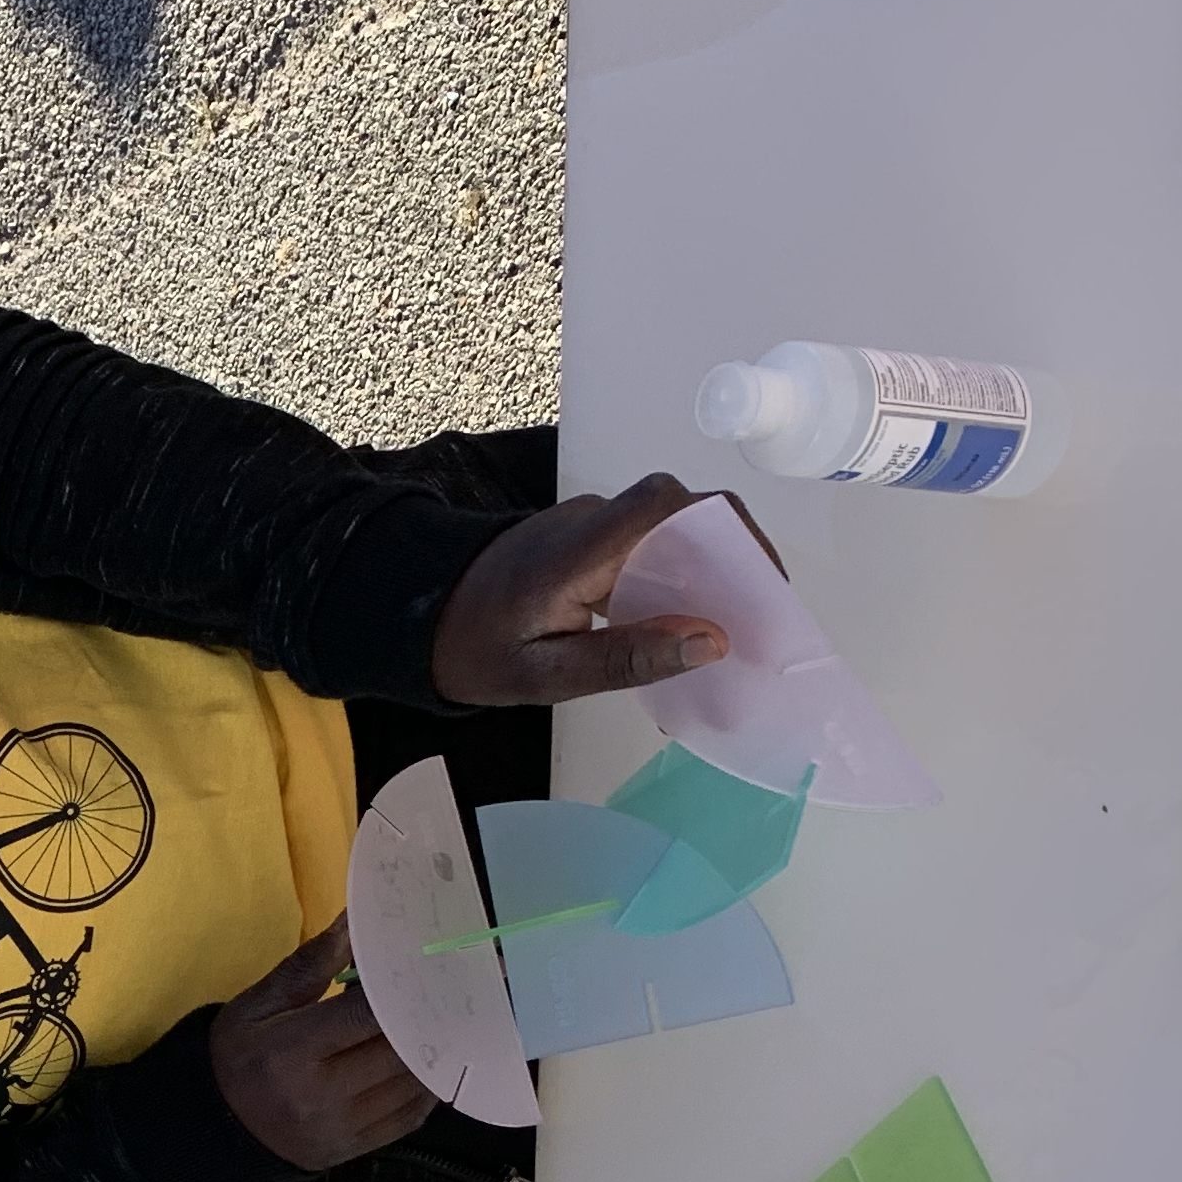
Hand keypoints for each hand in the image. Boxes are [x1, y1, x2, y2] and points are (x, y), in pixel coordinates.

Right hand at [209, 916, 434, 1170]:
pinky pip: (410, 1117)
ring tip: (447, 1019)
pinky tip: (431, 1063)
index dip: (405, 988)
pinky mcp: (354, 1150)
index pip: (367, 1015)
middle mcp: (321, 1095)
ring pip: (412, 1084)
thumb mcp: (257, 1004)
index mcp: (292, 1051)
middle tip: (452, 987)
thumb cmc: (236, 1057)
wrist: (215, 1128)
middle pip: (400, 1050)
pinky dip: (427, 1086)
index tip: (428, 962)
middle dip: (429, 1016)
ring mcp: (342, 1128)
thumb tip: (356, 922)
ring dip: (437, 1050)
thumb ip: (310, 965)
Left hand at [427, 473, 734, 707]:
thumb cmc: (474, 651)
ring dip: (710, 572)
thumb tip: (712, 641)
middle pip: (683, 514)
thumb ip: (624, 659)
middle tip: (762, 619)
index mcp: (576, 549)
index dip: (727, 533)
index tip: (763, 585)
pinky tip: (689, 628)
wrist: (418, 619)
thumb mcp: (545, 674)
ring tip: (737, 629)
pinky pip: (650, 547)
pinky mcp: (591, 540)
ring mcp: (590, 526)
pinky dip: (680, 580)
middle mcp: (589, 522)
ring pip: (671, 531)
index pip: (665, 506)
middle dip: (733, 559)